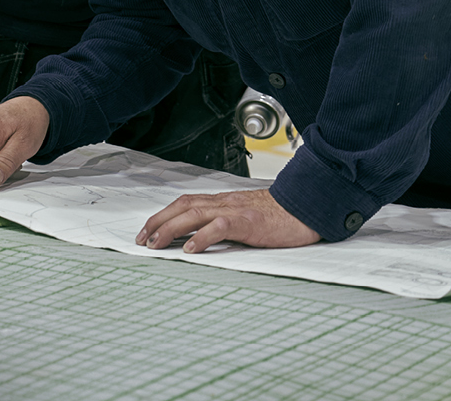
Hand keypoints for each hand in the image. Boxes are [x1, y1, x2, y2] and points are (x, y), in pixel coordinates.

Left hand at [136, 188, 319, 253]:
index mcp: (224, 201)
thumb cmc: (281, 215)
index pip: (186, 202)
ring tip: (156, 244)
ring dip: (171, 228)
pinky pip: (220, 226)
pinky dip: (201, 236)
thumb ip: (226, 222)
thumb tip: (202, 237)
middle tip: (142, 239)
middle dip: (158, 222)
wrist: (308, 206)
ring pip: (195, 213)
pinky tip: (190, 249)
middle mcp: (225, 202)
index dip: (164, 215)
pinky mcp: (249, 222)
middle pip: (183, 206)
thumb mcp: (248, 216)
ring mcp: (236, 210)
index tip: (147, 230)